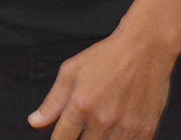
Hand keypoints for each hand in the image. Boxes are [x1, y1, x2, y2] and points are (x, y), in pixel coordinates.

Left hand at [27, 28, 176, 139]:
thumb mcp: (71, 72)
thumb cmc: (107, 58)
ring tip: (98, 127)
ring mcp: (126, 129)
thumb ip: (52, 102)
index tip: (62, 136)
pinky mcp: (146, 132)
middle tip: (82, 128)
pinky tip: (116, 130)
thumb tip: (34, 123)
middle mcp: (103, 121)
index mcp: (81, 105)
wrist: (146, 49)